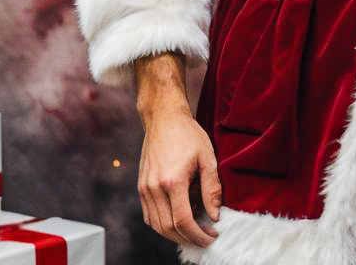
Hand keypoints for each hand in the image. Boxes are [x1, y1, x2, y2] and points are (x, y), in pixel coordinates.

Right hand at [138, 103, 221, 247]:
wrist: (164, 118)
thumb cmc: (188, 134)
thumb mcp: (207, 157)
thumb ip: (212, 188)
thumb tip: (215, 216)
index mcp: (173, 181)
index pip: (183, 221)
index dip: (198, 235)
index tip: (212, 237)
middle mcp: (154, 188)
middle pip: (168, 228)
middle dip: (188, 238)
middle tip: (205, 237)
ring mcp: (145, 188)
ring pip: (157, 225)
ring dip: (175, 235)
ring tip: (193, 230)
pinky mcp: (141, 186)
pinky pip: (149, 216)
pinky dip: (162, 224)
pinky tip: (177, 220)